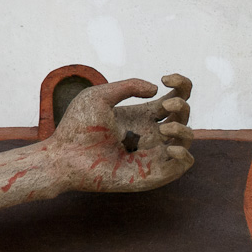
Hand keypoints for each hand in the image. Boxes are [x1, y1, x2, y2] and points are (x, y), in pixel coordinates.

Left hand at [49, 75, 194, 192]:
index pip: (174, 98)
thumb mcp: (99, 96)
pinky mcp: (153, 173)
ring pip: (186, 139)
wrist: (65, 157)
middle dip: (181, 105)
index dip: (180, 84)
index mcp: (142, 115)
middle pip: (182, 116)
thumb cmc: (77, 128)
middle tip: (166, 104)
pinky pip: (183, 165)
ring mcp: (153, 153)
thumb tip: (156, 91)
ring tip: (163, 129)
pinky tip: (170, 147)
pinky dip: (185, 155)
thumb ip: (128, 85)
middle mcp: (151, 133)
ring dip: (182, 129)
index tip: (165, 78)